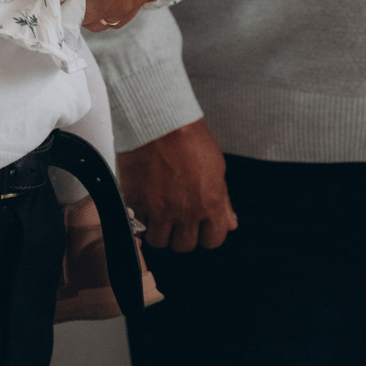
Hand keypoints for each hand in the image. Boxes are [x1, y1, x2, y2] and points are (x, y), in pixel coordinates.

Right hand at [118, 118, 237, 251]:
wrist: (157, 120)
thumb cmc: (188, 135)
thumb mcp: (217, 167)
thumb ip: (222, 200)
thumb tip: (230, 221)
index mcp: (209, 204)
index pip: (213, 240)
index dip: (206, 234)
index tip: (200, 227)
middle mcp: (185, 211)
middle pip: (183, 245)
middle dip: (181, 234)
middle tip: (177, 218)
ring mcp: (158, 209)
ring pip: (158, 240)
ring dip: (158, 229)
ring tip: (157, 213)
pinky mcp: (135, 201)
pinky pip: (136, 222)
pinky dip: (139, 216)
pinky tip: (143, 202)